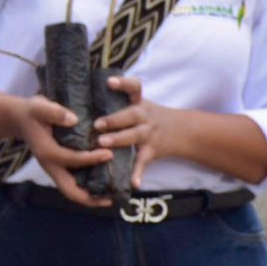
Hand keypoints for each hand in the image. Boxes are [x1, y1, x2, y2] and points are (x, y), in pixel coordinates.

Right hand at [10, 93, 111, 205]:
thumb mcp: (40, 106)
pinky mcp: (59, 168)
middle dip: (90, 198)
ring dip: (91, 197)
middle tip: (112, 199)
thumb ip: (55, 112)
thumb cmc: (33, 112)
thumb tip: (74, 120)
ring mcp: (54, 169)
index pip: (71, 160)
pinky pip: (73, 183)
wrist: (20, 119)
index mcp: (46, 152)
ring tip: (112, 196)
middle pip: (69, 191)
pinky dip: (88, 188)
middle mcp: (50, 166)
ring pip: (72, 191)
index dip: (91, 159)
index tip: (109, 154)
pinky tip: (104, 184)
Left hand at [94, 75, 175, 189]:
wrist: (184, 131)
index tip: (109, 81)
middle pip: (131, 115)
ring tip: (103, 143)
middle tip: (96, 124)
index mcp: (139, 103)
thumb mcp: (139, 104)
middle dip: (114, 119)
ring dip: (119, 140)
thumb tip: (82, 94)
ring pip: (134, 136)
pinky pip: (144, 162)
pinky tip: (133, 184)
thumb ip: (117, 101)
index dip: (123, 84)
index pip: (134, 88)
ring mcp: (149, 134)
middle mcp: (145, 117)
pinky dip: (138, 173)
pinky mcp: (152, 151)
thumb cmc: (149, 116)